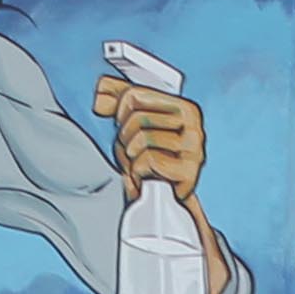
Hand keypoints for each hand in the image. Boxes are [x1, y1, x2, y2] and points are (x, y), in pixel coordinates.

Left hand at [90, 73, 206, 199]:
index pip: (133, 94)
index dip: (120, 115)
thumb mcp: (131, 128)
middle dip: (126, 139)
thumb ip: (119, 102)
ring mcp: (194, 148)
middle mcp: (194, 124)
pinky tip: (147, 177)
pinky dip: (139, 172)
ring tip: (142, 166)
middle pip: (136, 117)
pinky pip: (148, 160)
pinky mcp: (189, 171)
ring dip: (132, 158)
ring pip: (142, 139)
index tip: (126, 128)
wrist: (161, 202)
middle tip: (135, 153)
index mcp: (183, 107)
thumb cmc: (149, 164)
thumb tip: (101, 91)